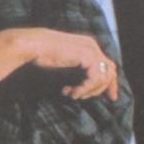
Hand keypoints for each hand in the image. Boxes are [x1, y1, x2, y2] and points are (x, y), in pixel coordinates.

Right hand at [0, 28, 120, 100]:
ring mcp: (91, 50)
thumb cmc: (42, 55)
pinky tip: (72, 92)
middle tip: (84, 98)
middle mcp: (92, 46)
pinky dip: (85, 89)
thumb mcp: (64, 64)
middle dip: (104, 89)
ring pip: (103, 77)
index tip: (111, 98)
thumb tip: (85, 87)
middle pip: (110, 71)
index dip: (110, 83)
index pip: (108, 65)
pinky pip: (95, 78)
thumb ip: (77, 71)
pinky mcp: (87, 56)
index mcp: (88, 46)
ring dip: (89, 91)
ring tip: (72, 94)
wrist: (33, 46)